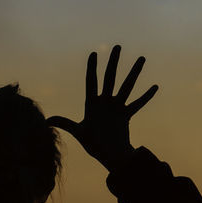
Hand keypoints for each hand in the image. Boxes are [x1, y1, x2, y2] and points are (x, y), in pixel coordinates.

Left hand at [47, 45, 158, 171]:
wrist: (108, 156)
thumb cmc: (93, 145)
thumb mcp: (79, 132)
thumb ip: (65, 123)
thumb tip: (47, 121)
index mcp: (92, 104)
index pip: (91, 82)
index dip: (92, 68)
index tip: (93, 53)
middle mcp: (105, 102)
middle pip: (110, 78)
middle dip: (113, 62)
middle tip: (117, 46)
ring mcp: (116, 108)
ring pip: (127, 86)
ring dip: (134, 72)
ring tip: (142, 58)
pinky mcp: (126, 115)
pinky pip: (137, 104)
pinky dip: (146, 96)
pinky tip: (155, 86)